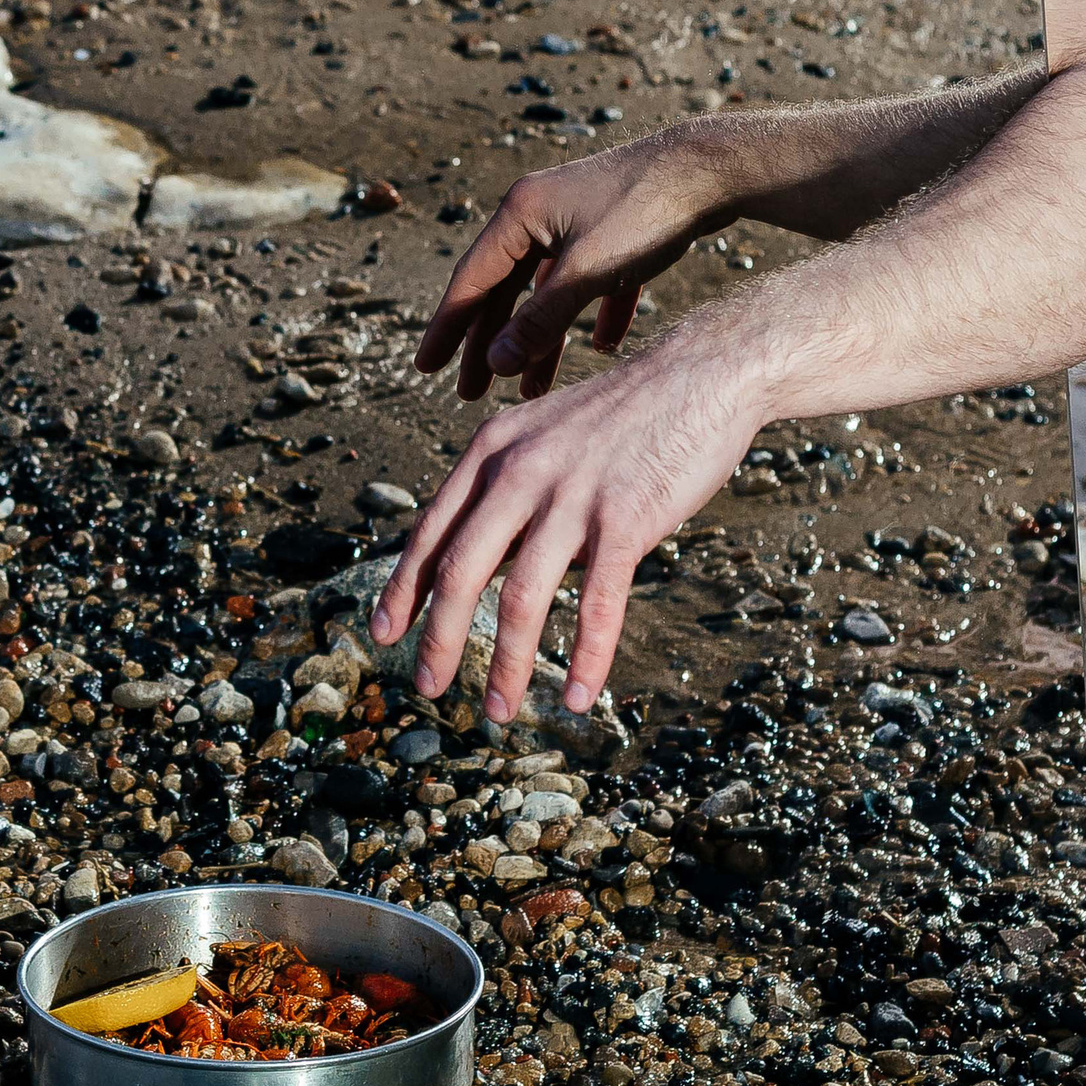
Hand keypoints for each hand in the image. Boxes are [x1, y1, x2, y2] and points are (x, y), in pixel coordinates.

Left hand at [371, 319, 765, 718]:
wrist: (703, 374)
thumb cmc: (622, 414)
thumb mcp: (542, 434)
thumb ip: (506, 487)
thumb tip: (480, 557)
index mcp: (492, 450)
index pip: (432, 530)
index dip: (404, 587)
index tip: (382, 632)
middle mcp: (520, 471)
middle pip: (463, 571)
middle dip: (439, 638)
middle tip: (427, 687)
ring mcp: (572, 496)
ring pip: (523, 598)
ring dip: (509, 664)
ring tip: (500, 711)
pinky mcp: (626, 520)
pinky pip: (599, 605)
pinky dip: (587, 659)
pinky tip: (580, 699)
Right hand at [417, 131, 733, 401]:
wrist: (713, 166)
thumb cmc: (646, 212)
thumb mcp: (586, 273)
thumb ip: (539, 320)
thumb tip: (493, 362)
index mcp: (520, 215)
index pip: (470, 281)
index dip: (447, 329)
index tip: (426, 369)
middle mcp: (539, 212)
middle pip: (503, 289)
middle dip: (491, 344)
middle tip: (471, 392)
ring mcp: (577, 217)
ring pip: (546, 289)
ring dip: (540, 338)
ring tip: (532, 386)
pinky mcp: (614, 225)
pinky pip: (591, 279)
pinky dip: (591, 313)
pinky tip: (604, 344)